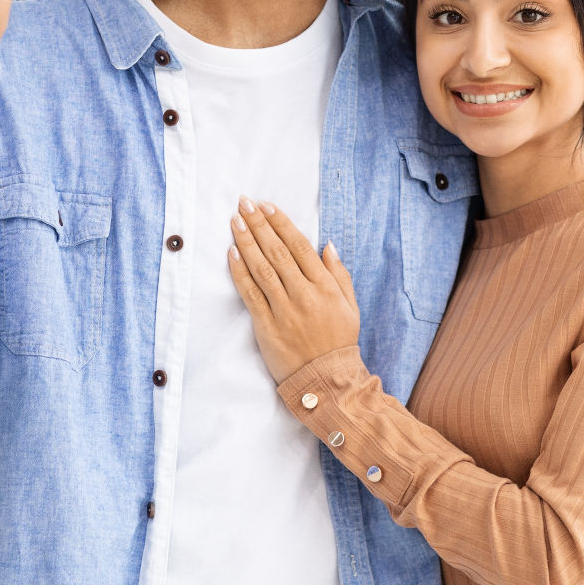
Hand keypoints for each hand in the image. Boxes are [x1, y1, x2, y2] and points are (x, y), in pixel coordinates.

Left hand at [227, 198, 360, 383]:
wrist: (326, 381)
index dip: (281, 223)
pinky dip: (240, 272)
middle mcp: (304, 294)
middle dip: (259, 224)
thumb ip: (339, 274)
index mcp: (325, 287)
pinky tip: (232, 253)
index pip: (299, 246)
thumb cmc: (339, 341)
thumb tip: (327, 245)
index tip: (267, 206)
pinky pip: (250, 293)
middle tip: (244, 203)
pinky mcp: (266, 326)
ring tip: (235, 220)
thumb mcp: (350, 306)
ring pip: (261, 268)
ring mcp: (283, 310)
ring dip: (246, 241)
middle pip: (277, 251)